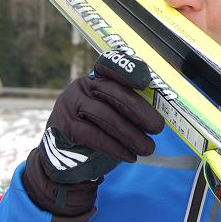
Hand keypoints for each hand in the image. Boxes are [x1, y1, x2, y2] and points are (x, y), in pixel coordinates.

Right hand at [38, 50, 164, 185]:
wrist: (63, 156)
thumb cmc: (94, 131)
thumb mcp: (109, 112)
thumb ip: (126, 108)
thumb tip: (156, 116)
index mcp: (94, 78)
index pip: (110, 65)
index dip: (127, 71)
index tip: (145, 83)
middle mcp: (81, 86)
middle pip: (113, 92)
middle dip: (139, 110)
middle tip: (158, 127)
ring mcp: (70, 104)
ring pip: (106, 115)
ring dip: (131, 134)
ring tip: (148, 148)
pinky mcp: (65, 126)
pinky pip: (94, 135)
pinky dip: (115, 147)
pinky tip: (129, 156)